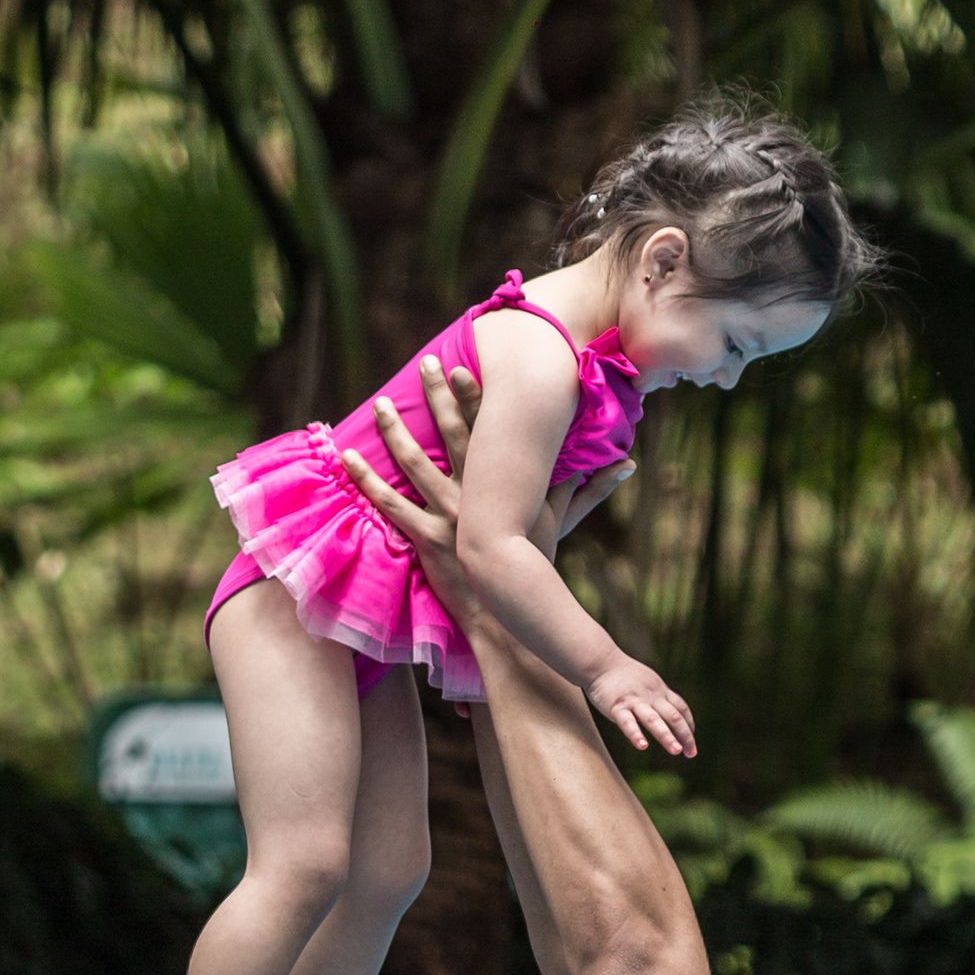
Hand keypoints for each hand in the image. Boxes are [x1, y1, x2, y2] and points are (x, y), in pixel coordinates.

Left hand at [343, 360, 635, 570]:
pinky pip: (391, 506)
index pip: (488, 430)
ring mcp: (448, 515)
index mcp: (503, 483)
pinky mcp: (426, 540)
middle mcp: (475, 492)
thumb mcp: (562, 520)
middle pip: (451, 434)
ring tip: (378, 405)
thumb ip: (591, 487)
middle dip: (436, 396)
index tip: (464, 365)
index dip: (475, 398)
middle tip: (423, 364)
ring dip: (394, 432)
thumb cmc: (536, 562)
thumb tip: (627, 462)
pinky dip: (367, 482)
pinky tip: (347, 460)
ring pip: (415, 464)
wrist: (509, 611)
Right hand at [585, 649, 697, 760]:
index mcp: (660, 691)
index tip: (691, 743)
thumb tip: (668, 717)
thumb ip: (658, 697)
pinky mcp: (617, 706)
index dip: (689, 726)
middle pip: (673, 716)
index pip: (681, 709)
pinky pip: (627, 722)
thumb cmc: (623, 675)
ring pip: (654, 720)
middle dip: (685, 736)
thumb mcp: (648, 682)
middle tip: (691, 753)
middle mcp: (651, 696)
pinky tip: (642, 746)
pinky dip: (635, 734)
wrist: (600, 661)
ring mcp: (634, 701)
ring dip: (667, 737)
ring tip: (676, 751)